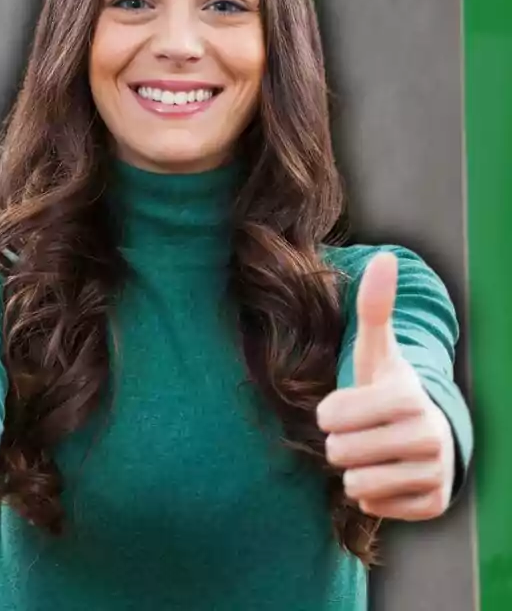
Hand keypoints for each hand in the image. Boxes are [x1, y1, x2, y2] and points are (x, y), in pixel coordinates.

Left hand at [317, 252, 454, 520]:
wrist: (429, 432)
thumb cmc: (388, 389)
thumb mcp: (377, 351)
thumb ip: (374, 308)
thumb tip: (383, 256)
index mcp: (408, 397)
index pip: (331, 417)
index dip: (330, 412)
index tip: (349, 406)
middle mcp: (428, 437)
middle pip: (339, 453)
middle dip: (341, 443)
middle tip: (363, 432)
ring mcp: (435, 473)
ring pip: (355, 485)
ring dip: (356, 471)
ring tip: (375, 453)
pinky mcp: (434, 504)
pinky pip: (374, 509)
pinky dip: (375, 496)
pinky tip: (390, 474)